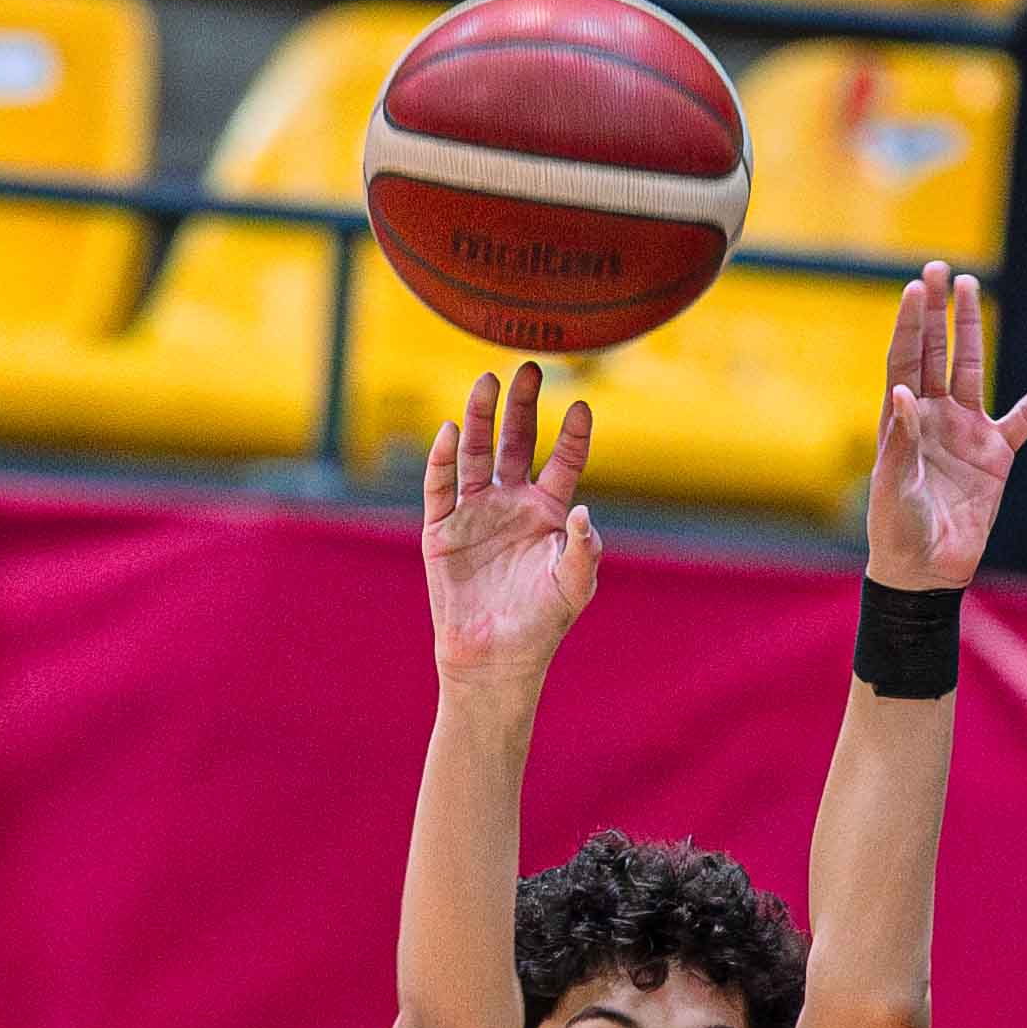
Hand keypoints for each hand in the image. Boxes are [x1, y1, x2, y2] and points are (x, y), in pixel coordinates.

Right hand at [425, 364, 599, 687]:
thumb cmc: (542, 623)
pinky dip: (443, 459)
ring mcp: (474, 512)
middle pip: (515, 441)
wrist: (495, 658)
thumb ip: (585, 549)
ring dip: (479, 418)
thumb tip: (584, 511)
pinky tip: (449, 430)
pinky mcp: (441, 530)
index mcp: (547, 510)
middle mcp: (510, 502)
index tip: (580, 405)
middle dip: (521, 405)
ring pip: (475, 453)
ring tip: (486, 381)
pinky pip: (441, 486)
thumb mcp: (574, 586)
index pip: (562, 459)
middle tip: (528, 368)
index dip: (572, 433)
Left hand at [864, 262, 1026, 592]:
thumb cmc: (897, 531)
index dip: (911, 325)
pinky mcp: (996, 454)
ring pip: (971, 368)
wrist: (927, 572)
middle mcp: (933, 417)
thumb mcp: (892, 486)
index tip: (916, 289)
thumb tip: (903, 393)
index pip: (905, 361)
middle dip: (937, 312)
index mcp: (901, 421)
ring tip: (970, 287)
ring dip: (970, 329)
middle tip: (939, 270)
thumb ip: (900, 441)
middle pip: (935, 353)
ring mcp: (966, 431)